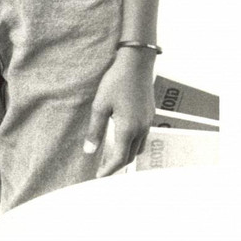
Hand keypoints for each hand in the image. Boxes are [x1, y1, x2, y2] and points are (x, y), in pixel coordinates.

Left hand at [83, 49, 155, 176]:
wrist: (136, 63)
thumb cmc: (116, 82)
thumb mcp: (100, 105)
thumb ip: (95, 130)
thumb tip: (89, 151)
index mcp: (128, 129)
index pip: (119, 158)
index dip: (109, 170)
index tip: (99, 177)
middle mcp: (141, 128)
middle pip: (130, 156)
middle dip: (117, 165)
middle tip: (103, 169)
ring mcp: (148, 122)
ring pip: (138, 147)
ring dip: (126, 154)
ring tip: (112, 155)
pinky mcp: (150, 114)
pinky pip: (142, 136)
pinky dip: (132, 143)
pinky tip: (123, 137)